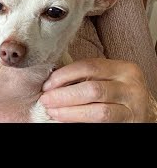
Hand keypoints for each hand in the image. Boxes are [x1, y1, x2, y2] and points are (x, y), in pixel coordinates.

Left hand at [38, 58, 156, 122]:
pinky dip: (81, 121)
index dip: (64, 75)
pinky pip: (102, 123)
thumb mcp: (106, 76)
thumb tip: (51, 81)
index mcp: (123, 68)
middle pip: (92, 89)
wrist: (144, 109)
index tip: (47, 84)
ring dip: (70, 112)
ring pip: (98, 111)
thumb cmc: (116, 89)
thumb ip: (85, 75)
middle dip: (64, 95)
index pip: (88, 66)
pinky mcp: (129, 123)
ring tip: (53, 112)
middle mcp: (131, 86)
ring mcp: (133, 107)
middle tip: (46, 100)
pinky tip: (67, 120)